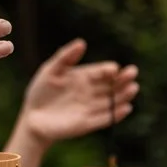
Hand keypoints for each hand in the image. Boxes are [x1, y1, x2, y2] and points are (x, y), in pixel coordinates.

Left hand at [17, 38, 138, 144]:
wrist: (33, 118)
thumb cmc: (41, 91)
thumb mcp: (50, 70)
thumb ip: (65, 57)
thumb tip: (82, 42)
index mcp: (84, 77)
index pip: (102, 72)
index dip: (109, 70)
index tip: (113, 69)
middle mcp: (91, 92)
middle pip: (112, 85)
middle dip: (123, 79)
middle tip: (132, 73)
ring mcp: (91, 108)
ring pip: (112, 101)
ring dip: (123, 95)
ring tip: (133, 88)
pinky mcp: (88, 123)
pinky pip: (106, 119)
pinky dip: (116, 114)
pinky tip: (126, 108)